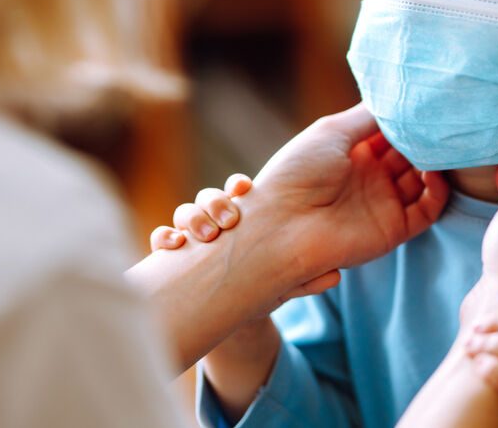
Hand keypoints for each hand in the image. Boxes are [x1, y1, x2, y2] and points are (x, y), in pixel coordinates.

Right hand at [150, 174, 341, 300]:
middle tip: (228, 218)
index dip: (238, 185)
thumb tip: (335, 275)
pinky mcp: (176, 256)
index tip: (244, 186)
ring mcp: (195, 236)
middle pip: (209, 196)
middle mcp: (218, 220)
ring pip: (185, 212)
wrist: (237, 313)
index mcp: (247, 214)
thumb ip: (307, 277)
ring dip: (191, 217)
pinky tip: (173, 246)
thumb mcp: (288, 280)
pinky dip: (164, 237)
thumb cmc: (267, 285)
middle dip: (215, 201)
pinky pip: (162, 238)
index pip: (238, 189)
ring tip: (203, 234)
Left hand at [246, 103, 449, 280]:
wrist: (283, 225)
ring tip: (444, 143)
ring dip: (435, 161)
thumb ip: (368, 116)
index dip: (407, 119)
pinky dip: (437, 191)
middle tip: (442, 120)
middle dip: (425, 138)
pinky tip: (435, 172)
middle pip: (409, 153)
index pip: (390, 132)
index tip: (427, 101)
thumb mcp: (332, 131)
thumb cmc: (300, 171)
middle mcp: (369, 176)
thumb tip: (399, 98)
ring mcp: (382, 202)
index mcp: (352, 151)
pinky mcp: (393, 228)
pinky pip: (426, 210)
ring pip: (422, 179)